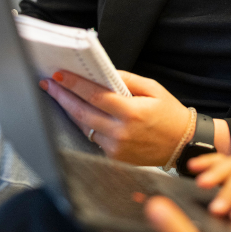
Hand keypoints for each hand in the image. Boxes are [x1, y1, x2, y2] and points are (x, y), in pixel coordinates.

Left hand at [40, 70, 190, 165]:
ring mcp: (116, 148)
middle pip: (82, 112)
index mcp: (132, 112)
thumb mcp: (154, 88)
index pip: (95, 96)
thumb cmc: (170, 113)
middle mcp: (121, 132)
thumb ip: (127, 79)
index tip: (58, 75)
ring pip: (84, 126)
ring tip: (58, 95)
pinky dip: (84, 124)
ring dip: (69, 110)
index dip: (74, 85)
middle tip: (48, 84)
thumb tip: (103, 74)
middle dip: (63, 97)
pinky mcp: (114, 157)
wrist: (182, 144)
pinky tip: (77, 112)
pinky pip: (93, 138)